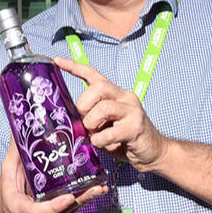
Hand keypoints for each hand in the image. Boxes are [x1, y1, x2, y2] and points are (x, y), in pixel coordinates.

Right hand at [0, 140, 106, 212]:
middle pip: (61, 212)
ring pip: (69, 212)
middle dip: (80, 199)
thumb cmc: (7, 196)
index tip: (69, 197)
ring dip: (86, 199)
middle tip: (96, 187)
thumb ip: (15, 154)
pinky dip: (83, 200)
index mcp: (20, 209)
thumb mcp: (7, 174)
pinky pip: (71, 212)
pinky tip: (95, 191)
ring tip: (100, 187)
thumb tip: (19, 130)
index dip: (54, 207)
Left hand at [53, 56, 169, 170]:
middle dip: (84, 104)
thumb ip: (91, 117)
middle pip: (98, 87)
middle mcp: (125, 97)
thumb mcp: (105, 124)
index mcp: (115, 94)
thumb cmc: (125, 139)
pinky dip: (100, 141)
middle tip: (84, 121)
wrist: (154, 152)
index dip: (74, 67)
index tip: (57, 60)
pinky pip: (109, 133)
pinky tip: (104, 144)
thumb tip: (70, 119)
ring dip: (92, 124)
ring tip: (95, 135)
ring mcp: (132, 111)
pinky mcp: (136, 128)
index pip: (93, 74)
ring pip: (103, 108)